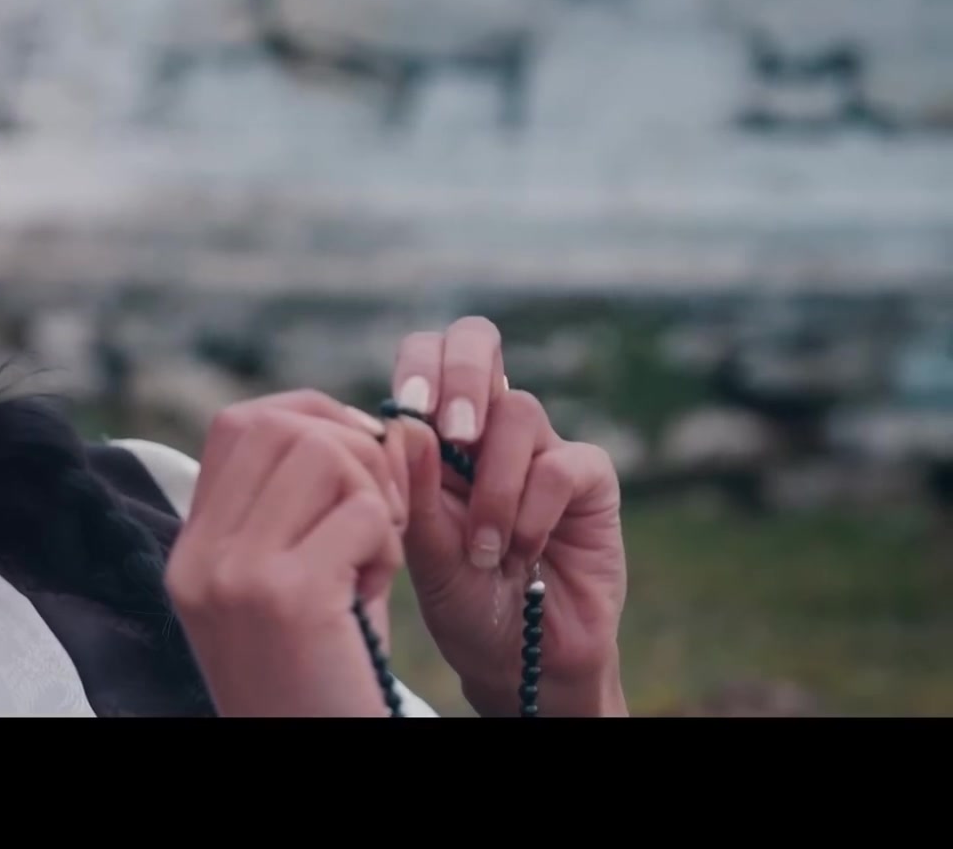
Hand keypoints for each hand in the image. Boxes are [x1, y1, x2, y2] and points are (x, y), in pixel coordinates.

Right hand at [166, 390, 409, 716]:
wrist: (310, 755)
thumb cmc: (321, 677)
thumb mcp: (287, 585)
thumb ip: (301, 507)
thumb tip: (370, 423)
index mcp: (192, 549)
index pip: (239, 424)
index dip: (311, 419)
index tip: (357, 463)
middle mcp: (200, 556)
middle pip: (281, 425)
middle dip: (353, 450)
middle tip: (378, 511)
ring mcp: (236, 575)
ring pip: (323, 455)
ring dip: (372, 495)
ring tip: (373, 554)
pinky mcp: (288, 597)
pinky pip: (363, 513)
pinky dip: (388, 544)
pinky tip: (373, 591)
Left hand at [391, 317, 628, 716]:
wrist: (516, 656)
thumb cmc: (460, 596)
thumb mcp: (419, 545)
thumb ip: (411, 486)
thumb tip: (406, 421)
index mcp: (435, 429)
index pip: (425, 353)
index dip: (420, 364)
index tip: (409, 411)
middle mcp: (487, 425)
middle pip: (478, 340)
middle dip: (461, 378)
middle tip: (453, 436)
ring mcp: (540, 446)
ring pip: (518, 411)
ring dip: (495, 487)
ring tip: (485, 549)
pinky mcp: (589, 477)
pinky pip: (561, 466)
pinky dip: (533, 512)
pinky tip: (524, 552)